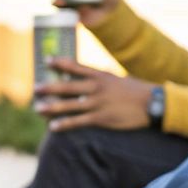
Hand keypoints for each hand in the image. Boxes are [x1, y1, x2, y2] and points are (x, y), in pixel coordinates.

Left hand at [35, 58, 154, 131]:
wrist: (152, 104)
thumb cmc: (135, 91)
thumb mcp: (117, 80)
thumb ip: (101, 80)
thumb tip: (85, 79)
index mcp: (101, 75)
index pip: (76, 66)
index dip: (60, 63)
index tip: (47, 60)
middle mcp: (96, 88)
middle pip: (67, 86)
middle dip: (49, 87)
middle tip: (36, 88)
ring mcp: (98, 103)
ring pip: (69, 105)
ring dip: (51, 107)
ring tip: (38, 108)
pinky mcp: (101, 118)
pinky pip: (78, 121)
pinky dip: (64, 124)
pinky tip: (53, 126)